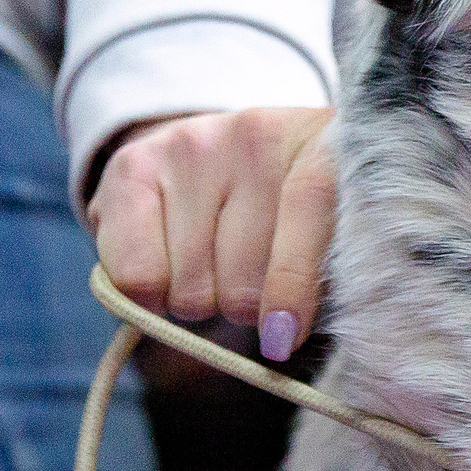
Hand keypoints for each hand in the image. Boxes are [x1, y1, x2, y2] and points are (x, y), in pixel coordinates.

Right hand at [87, 108, 337, 361]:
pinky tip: (166, 274)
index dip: (294, 277)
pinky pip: (134, 274)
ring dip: (202, 299)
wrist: (235, 160)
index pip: (307, 200)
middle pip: (241, 268)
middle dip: (245, 305)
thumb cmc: (301, 219)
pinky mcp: (133, 164)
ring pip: (190, 284)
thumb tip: (288, 337)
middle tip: (251, 285)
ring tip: (213, 268)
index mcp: (324, 142)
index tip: (284, 336)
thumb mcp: (337, 236)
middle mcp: (254, 133)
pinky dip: (149, 298)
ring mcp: (191, 143)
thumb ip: (330, 277)